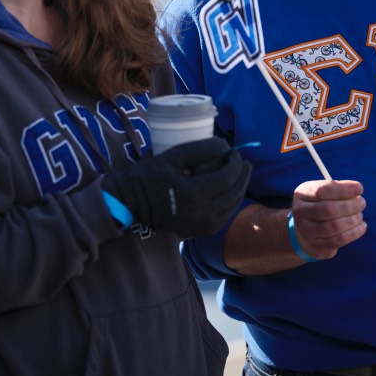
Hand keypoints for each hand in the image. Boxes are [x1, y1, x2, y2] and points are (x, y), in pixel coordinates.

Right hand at [102, 138, 251, 237]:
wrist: (131, 203)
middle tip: (244, 162)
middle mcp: (200, 213)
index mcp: (193, 194)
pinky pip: (222, 218)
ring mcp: (200, 225)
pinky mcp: (198, 231)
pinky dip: (230, 204)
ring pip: (231, 207)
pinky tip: (231, 193)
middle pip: (233, 194)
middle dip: (242, 176)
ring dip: (239, 190)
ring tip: (241, 175)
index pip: (227, 178)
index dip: (235, 163)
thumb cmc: (148, 176)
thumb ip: (198, 148)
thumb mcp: (170, 156)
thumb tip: (223, 144)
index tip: (234, 151)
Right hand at [288, 179, 366, 259]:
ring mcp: (306, 231)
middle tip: (362, 203)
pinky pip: (339, 239)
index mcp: (302, 194)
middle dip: (351, 205)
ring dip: (353, 219)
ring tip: (360, 215)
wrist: (305, 233)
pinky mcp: (316, 246)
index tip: (360, 188)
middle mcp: (300, 212)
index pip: (322, 190)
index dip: (343, 189)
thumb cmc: (320, 207)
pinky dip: (354, 232)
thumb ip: (337, 189)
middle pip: (329, 209)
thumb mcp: (323, 194)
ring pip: (335, 225)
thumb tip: (356, 190)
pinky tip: (361, 227)